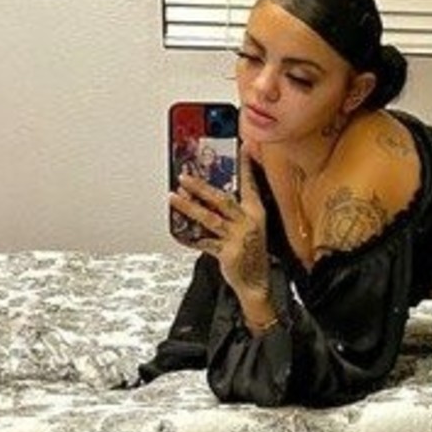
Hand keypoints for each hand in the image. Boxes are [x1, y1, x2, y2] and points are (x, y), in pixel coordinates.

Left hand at [169, 145, 270, 302]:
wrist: (257, 283)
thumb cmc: (252, 253)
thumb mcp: (250, 227)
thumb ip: (234, 210)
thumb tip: (211, 193)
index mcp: (256, 213)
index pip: (250, 184)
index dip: (245, 166)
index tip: (242, 148)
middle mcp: (248, 223)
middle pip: (223, 199)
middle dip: (201, 187)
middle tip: (184, 176)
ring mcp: (238, 238)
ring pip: (209, 218)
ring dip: (189, 207)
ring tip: (174, 197)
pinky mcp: (228, 253)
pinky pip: (203, 242)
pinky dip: (189, 236)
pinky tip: (178, 230)